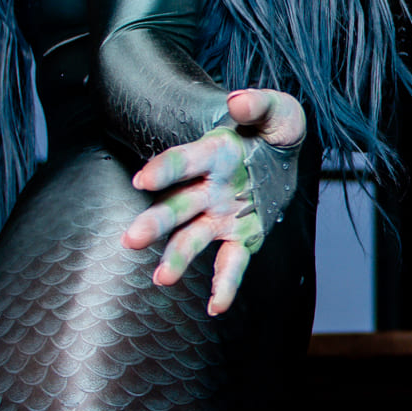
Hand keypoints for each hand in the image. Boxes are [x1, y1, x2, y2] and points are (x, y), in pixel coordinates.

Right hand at [121, 87, 306, 314]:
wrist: (281, 154)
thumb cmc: (272, 130)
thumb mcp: (278, 112)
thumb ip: (260, 105)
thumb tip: (238, 103)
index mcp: (213, 154)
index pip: (182, 162)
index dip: (163, 170)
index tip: (142, 181)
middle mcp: (209, 188)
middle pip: (176, 206)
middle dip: (155, 222)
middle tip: (131, 238)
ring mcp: (221, 215)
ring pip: (191, 237)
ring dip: (176, 257)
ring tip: (161, 279)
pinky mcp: (240, 237)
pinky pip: (230, 263)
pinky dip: (224, 285)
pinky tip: (217, 307)